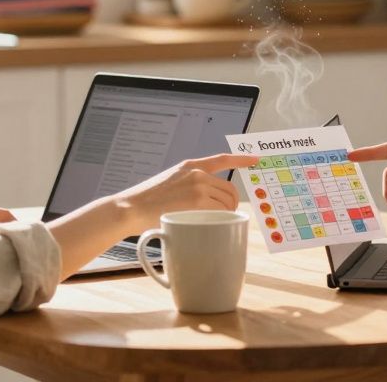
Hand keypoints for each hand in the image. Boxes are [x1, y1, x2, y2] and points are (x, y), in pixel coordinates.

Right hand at [115, 153, 259, 230]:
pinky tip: (209, 228)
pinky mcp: (197, 200)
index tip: (256, 159)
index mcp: (190, 166)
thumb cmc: (146, 202)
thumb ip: (188, 186)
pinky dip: (219, 222)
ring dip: (226, 215)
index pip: (222, 159)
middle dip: (232, 204)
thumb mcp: (169, 184)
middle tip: (226, 217)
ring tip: (213, 225)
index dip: (241, 159)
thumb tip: (205, 202)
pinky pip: (219, 212)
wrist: (130, 207)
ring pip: (227, 202)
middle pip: (230, 189)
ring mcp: (198, 186)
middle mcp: (197, 173)